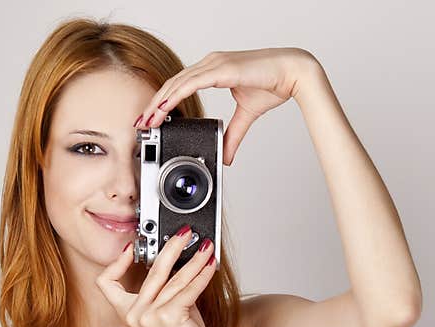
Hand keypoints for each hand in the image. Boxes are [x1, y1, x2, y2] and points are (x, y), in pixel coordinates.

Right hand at [95, 230, 216, 326]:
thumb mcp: (167, 311)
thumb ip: (167, 290)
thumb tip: (181, 262)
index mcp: (127, 312)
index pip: (106, 283)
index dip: (116, 263)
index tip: (131, 248)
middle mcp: (135, 313)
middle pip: (151, 271)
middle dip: (171, 247)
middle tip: (184, 233)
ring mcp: (150, 316)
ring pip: (175, 279)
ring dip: (194, 259)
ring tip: (205, 247)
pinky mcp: (169, 317)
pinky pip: (188, 289)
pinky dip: (202, 274)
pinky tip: (210, 265)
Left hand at [136, 47, 319, 164]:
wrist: (293, 73)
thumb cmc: (273, 85)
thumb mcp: (246, 115)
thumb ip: (233, 134)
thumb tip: (225, 154)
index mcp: (214, 71)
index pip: (181, 85)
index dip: (164, 102)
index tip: (153, 120)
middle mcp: (211, 64)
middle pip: (173, 84)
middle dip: (155, 105)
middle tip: (142, 124)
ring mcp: (214, 64)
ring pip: (178, 82)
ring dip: (160, 102)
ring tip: (148, 119)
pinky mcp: (221, 69)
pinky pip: (192, 81)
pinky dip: (176, 95)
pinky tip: (165, 107)